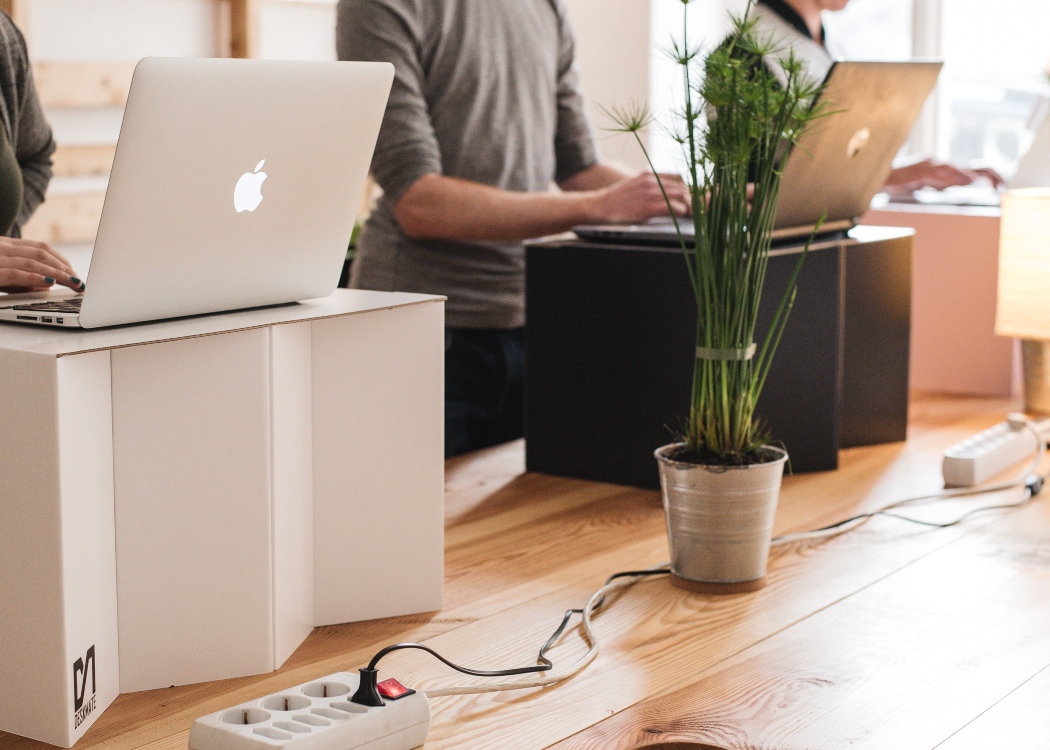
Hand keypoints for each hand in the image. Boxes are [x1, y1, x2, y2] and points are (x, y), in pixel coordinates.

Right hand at [0, 238, 84, 293]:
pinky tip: (50, 282)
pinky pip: (15, 274)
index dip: (62, 261)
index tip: (75, 274)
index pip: (40, 249)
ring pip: (32, 262)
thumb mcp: (2, 272)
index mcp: (7, 245)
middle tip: (79, 282)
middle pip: (41, 255)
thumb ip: (23, 278)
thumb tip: (48, 286)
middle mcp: (2, 247)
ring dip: (57, 273)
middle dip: (64, 269)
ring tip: (73, 283)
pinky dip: (35, 278)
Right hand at [589, 173, 690, 224]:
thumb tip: (664, 192)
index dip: (686, 188)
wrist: (599, 206)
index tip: (688, 198)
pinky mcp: (648, 207)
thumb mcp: (633, 185)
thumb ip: (649, 186)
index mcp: (649, 175)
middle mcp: (652, 181)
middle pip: (683, 186)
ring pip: (682, 196)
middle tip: (692, 209)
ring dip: (688, 205)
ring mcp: (650, 193)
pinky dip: (681, 212)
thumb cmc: (616, 200)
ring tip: (687, 214)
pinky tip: (680, 216)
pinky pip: (674, 207)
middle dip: (690, 198)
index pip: (678, 177)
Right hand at [883, 159, 1005, 195]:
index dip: (986, 175)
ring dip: (975, 176)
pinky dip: (955, 176)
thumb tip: (959, 186)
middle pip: (968, 167)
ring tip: (991, 182)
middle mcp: (937, 164)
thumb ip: (940, 185)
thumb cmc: (898, 184)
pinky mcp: (919, 170)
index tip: (1000, 185)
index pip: (968, 170)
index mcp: (940, 168)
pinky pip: (941, 173)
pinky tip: (968, 181)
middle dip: (989, 174)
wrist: (876, 180)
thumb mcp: (924, 186)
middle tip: (1003, 183)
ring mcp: (928, 165)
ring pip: (956, 169)